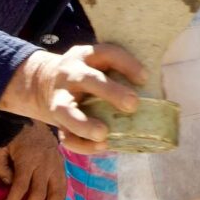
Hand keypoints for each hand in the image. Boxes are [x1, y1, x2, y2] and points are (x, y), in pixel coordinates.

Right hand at [0, 42, 145, 150]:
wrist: (43, 81)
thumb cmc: (86, 75)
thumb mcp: (97, 63)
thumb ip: (119, 72)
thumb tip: (157, 91)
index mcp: (86, 56)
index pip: (107, 53)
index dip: (126, 64)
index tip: (145, 78)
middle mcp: (71, 73)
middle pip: (88, 80)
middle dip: (110, 92)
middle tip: (132, 105)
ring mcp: (59, 97)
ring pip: (66, 111)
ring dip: (84, 124)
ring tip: (103, 134)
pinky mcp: (55, 120)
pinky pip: (65, 135)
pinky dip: (81, 144)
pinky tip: (100, 146)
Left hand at [0, 121, 67, 199]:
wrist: (34, 117)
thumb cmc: (13, 136)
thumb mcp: (0, 147)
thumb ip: (0, 167)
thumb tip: (8, 186)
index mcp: (28, 158)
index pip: (20, 185)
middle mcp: (45, 163)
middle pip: (39, 192)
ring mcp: (56, 165)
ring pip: (56, 193)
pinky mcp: (62, 166)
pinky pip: (64, 188)